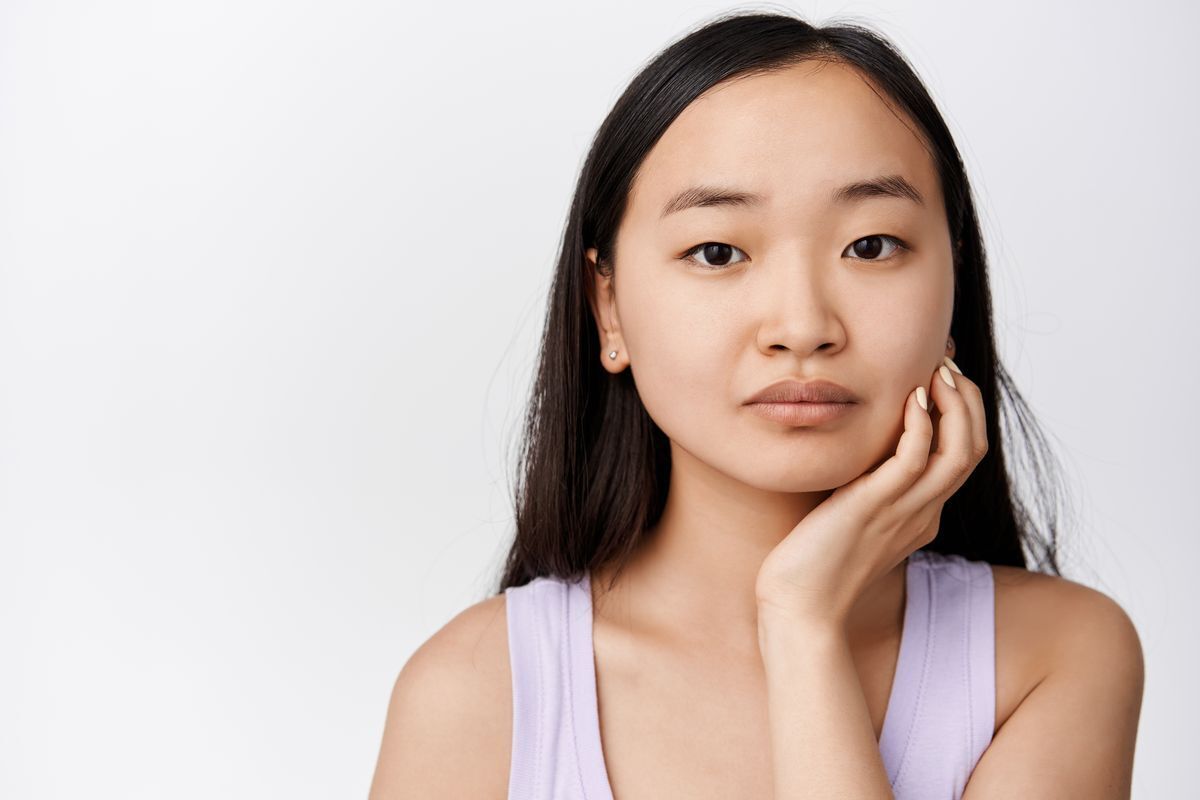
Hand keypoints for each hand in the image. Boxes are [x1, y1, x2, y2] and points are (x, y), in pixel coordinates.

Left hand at [754, 357, 987, 630]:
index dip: (962, 413)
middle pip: (972, 449)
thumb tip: (857, 456)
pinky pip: (914, 461)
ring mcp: (904, 512)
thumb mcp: (849, 516)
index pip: (963, 457)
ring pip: (958, 453)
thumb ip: (864, 489)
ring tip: (937, 371)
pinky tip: (911, 399)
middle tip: (945, 365)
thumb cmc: (812, 563)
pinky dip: (921, 426)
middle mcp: (922, 513)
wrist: (799, 607)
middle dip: (967, 401)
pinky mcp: (874, 508)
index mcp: (921, 515)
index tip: (941, 378)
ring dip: (955, 405)